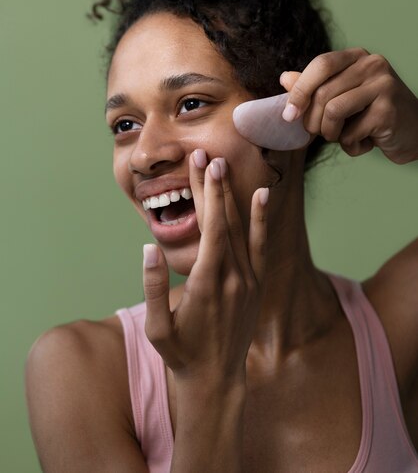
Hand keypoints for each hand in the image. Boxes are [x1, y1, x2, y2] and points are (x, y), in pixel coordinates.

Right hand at [142, 151, 268, 384]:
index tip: (203, 165)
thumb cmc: (181, 353)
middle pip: (226, 220)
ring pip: (242, 228)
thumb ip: (153, 287)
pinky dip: (261, 219)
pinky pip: (261, 244)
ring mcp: (248, 279)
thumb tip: (149, 248)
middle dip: (215, 185)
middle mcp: (234, 275)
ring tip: (223, 166)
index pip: (211, 226)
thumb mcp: (157, 328)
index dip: (208, 193)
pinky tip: (262, 196)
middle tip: (207, 154)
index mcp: (208, 281)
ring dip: (232, 196)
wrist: (217, 379)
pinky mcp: (255, 283)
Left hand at [280, 48, 417, 163]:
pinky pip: (350, 133)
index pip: (320, 64)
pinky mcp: (388, 111)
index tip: (288, 115)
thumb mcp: (342, 97)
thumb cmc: (372, 114)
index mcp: (357, 57)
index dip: (300, 90)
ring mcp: (383, 86)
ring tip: (343, 137)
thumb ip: (314, 87)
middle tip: (320, 134)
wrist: (414, 133)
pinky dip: (351, 146)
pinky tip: (365, 143)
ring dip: (330, 134)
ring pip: (333, 112)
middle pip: (323, 93)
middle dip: (313, 121)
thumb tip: (284, 78)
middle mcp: (373, 65)